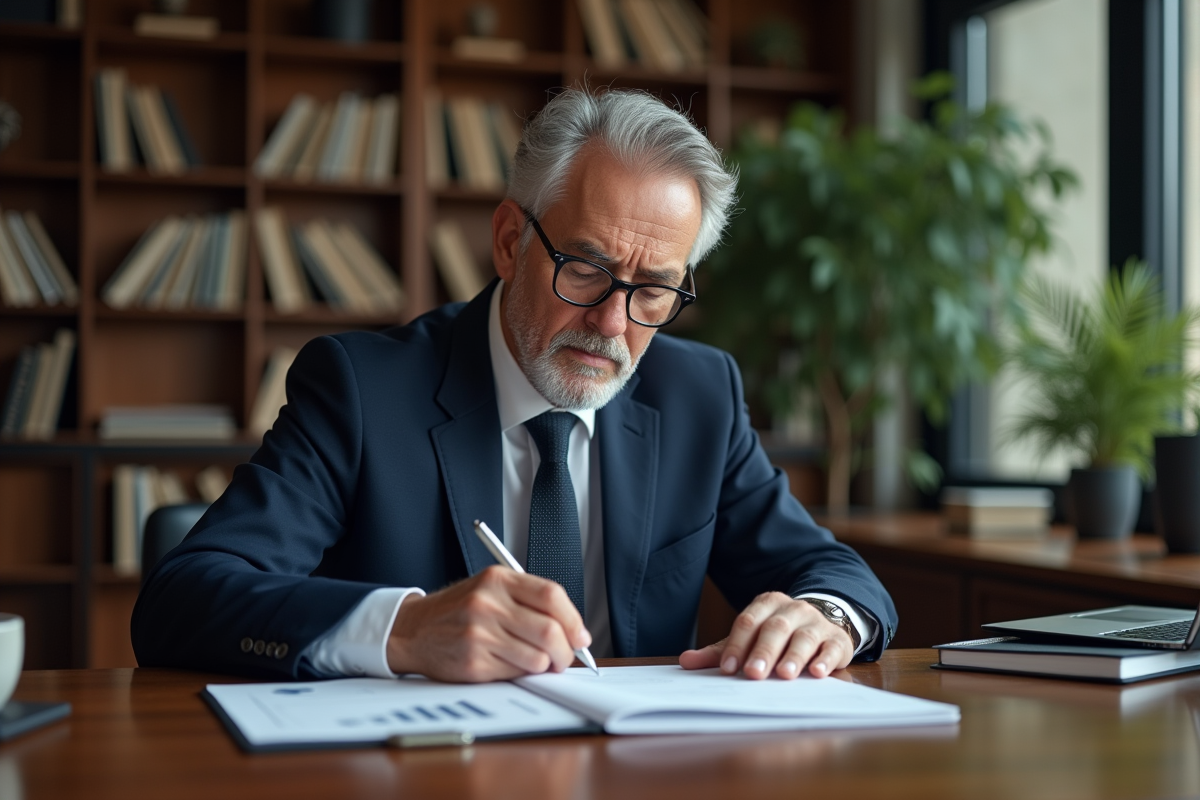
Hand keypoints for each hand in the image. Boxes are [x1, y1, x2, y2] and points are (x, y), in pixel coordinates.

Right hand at [386, 566, 591, 682]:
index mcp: (497, 580)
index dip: (574, 620)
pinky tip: (510, 664)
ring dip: (545, 666)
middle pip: (549, 630)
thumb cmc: (458, 610)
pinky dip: (522, 673)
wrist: (413, 630)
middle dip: (567, 651)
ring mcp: (479, 634)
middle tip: (566, 657)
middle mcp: (488, 604)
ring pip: (537, 658)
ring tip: (538, 662)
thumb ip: (528, 600)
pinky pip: (516, 673)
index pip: (551, 596)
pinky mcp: (473, 662)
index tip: (581, 636)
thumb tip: (573, 630)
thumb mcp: (490, 588)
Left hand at [678, 592, 853, 679]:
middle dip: (763, 651)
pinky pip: (832, 647)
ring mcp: (817, 623)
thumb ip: (720, 651)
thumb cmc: (778, 636)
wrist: (822, 624)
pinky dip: (825, 660)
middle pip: (775, 628)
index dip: (737, 645)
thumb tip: (685, 662)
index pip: (748, 621)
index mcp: (767, 604)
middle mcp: (793, 609)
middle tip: (753, 673)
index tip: (727, 668)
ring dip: (794, 656)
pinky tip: (818, 672)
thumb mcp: (749, 639)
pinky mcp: (837, 639)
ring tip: (784, 675)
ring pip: (804, 637)